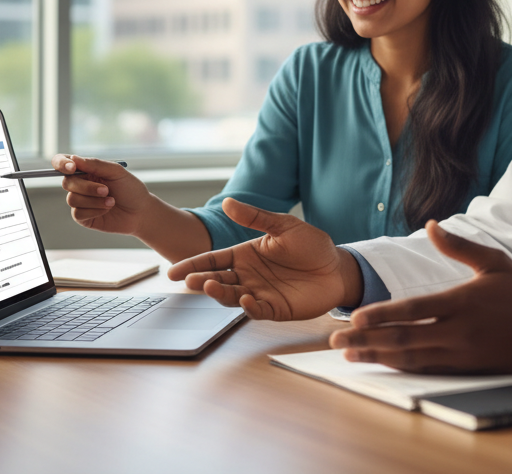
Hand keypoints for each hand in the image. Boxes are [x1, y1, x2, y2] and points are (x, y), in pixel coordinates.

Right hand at [53, 153, 150, 235]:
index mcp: (86, 170)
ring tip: (111, 201)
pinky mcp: (83, 217)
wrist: (141, 212)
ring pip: (72, 199)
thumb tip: (73, 158)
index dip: (61, 164)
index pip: (62, 163)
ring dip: (94, 201)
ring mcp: (81, 201)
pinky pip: (77, 213)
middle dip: (87, 187)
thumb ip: (95, 164)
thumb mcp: (116, 172)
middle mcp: (81, 185)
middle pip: (67, 183)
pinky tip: (106, 210)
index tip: (72, 168)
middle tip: (106, 190)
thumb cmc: (130, 189)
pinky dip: (94, 211)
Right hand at [169, 198, 361, 320]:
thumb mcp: (283, 226)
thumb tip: (228, 202)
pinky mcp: (275, 309)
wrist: (337, 267)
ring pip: (232, 296)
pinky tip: (246, 299)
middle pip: (218, 280)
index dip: (193, 266)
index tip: (173, 271)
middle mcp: (247, 276)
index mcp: (245, 255)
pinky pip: (257, 310)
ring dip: (220, 293)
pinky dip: (249, 307)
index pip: (213, 260)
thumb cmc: (311, 245)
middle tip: (189, 281)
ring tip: (211, 287)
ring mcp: (260, 293)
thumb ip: (256, 217)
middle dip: (201, 281)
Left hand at [328, 220, 511, 373]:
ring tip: (349, 355)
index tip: (355, 318)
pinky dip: (400, 367)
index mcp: (462, 302)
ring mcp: (461, 354)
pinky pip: (426, 370)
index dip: (383, 316)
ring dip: (377, 357)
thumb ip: (459, 246)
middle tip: (335, 341)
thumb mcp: (494, 262)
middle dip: (367, 341)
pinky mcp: (465, 368)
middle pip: (404, 339)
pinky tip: (380, 363)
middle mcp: (458, 331)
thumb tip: (431, 224)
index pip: (414, 310)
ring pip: (411, 358)